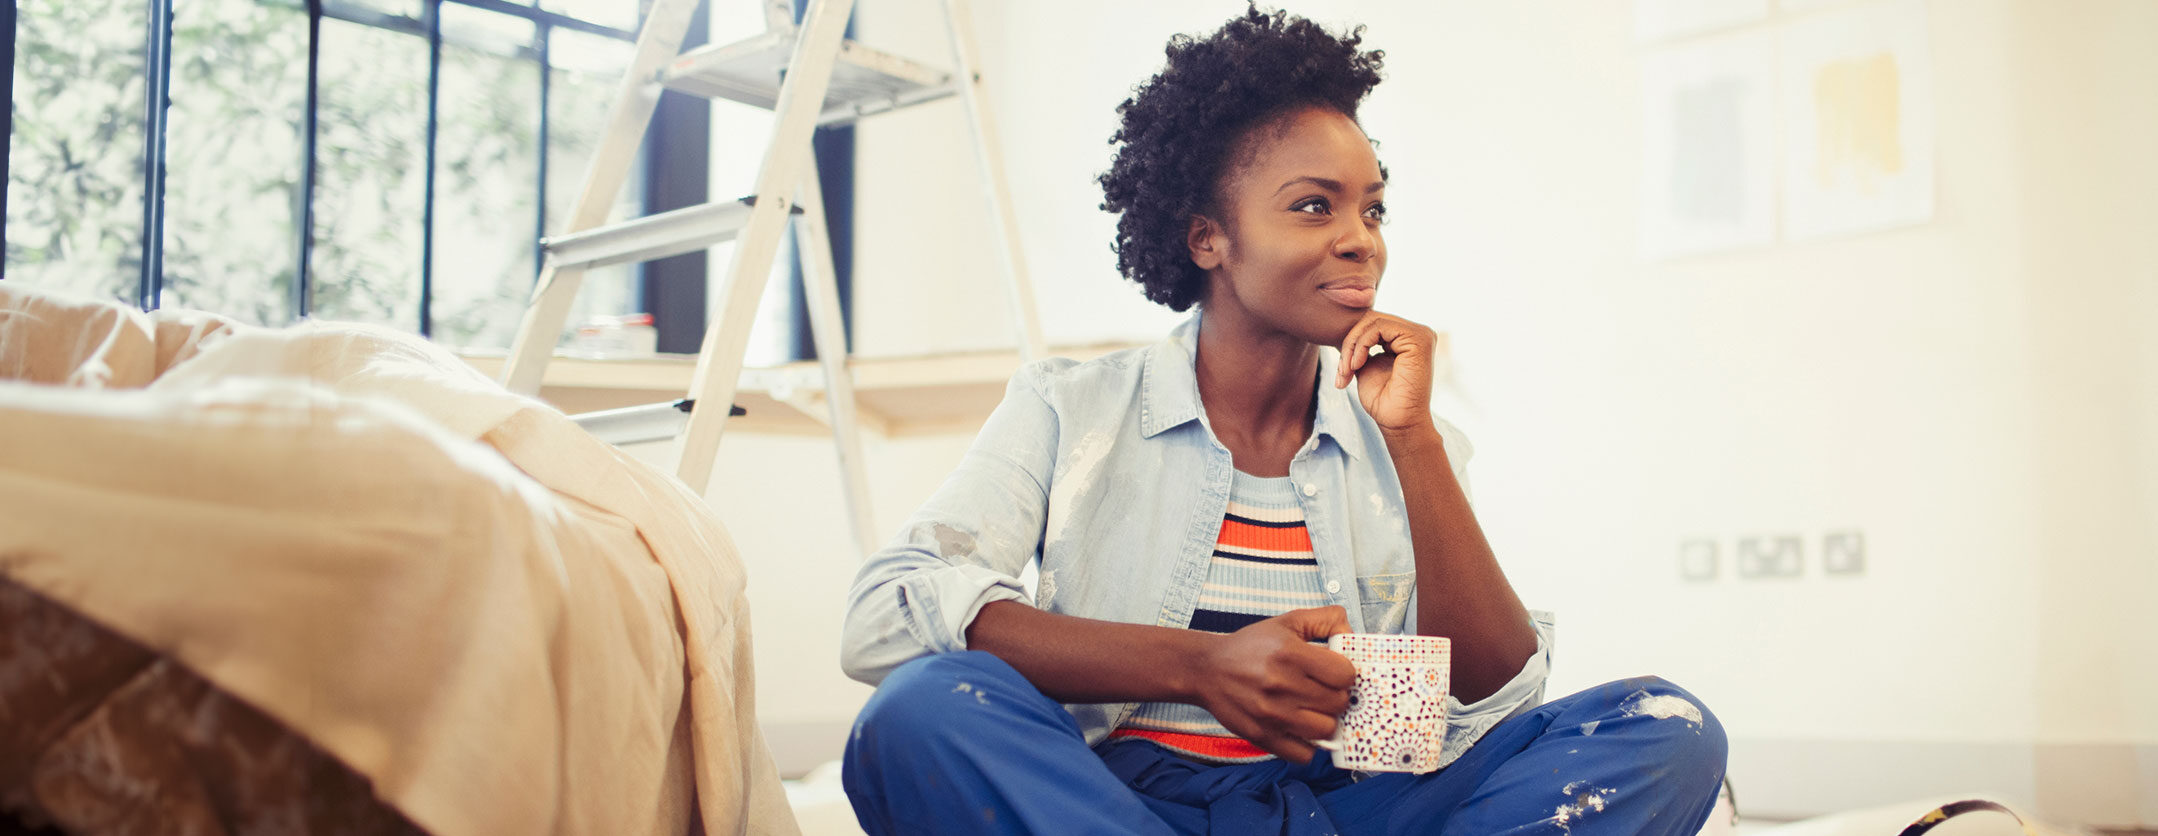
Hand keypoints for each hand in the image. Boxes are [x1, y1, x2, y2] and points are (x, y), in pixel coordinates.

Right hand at [1192, 606, 1355, 763]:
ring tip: (1311, 709)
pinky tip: (1299, 728)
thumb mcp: (1287, 622)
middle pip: (1338, 703)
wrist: (1207, 670)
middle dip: (1335, 696)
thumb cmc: (1251, 646)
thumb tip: (1351, 634)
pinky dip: (1307, 745)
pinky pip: (1304, 754)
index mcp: (1290, 653)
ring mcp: (1272, 714)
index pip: (1344, 674)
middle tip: (1322, 690)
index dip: (1343, 673)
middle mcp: (1281, 685)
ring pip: (1326, 730)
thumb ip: (1325, 620)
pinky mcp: (1262, 736)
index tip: (1333, 672)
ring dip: (1324, 720)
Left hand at [1334, 311, 1437, 434]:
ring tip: (1347, 370)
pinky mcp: (1418, 339)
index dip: (1351, 342)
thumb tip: (1344, 328)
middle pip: (1371, 319)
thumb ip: (1360, 347)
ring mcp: (1420, 334)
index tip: (1341, 371)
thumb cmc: (1383, 401)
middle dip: (1350, 343)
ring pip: (1373, 321)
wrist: (1398, 423)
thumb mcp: (1365, 366)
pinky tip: (1357, 365)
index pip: (1372, 323)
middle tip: (1341, 371)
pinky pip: (1379, 328)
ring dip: (1352, 345)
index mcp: (1406, 339)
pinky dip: (1361, 344)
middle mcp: (1417, 333)